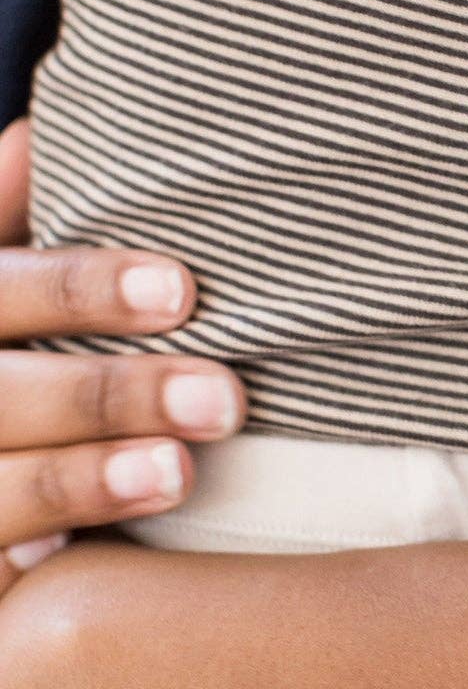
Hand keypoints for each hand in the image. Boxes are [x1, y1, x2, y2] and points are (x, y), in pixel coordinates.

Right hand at [0, 120, 245, 589]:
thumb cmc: (7, 369)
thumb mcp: (3, 294)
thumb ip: (11, 214)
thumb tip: (46, 134)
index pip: (0, 288)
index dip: (78, 288)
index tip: (184, 290)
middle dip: (104, 394)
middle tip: (224, 398)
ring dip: (81, 479)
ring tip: (179, 472)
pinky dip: (40, 549)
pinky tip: (88, 555)